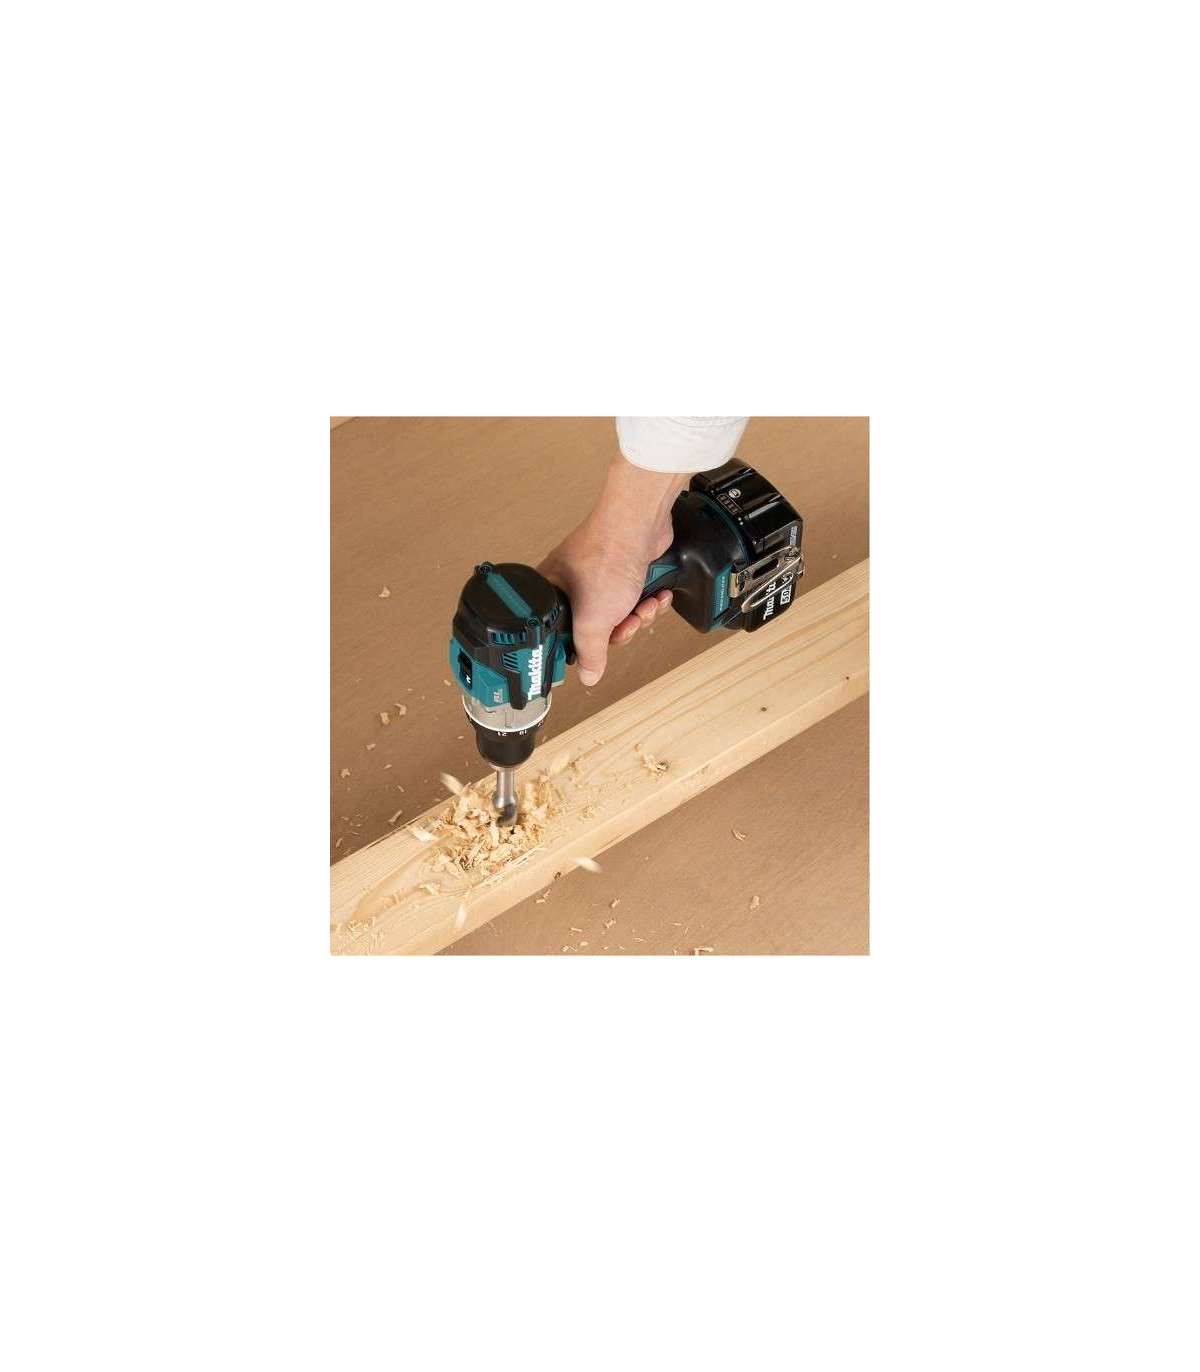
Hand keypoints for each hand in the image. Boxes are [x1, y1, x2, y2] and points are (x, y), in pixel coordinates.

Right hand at [539, 455, 689, 685]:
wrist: (638, 525)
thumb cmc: (606, 559)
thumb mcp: (592, 620)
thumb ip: (589, 652)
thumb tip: (588, 676)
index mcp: (551, 594)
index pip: (559, 634)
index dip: (580, 647)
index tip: (593, 654)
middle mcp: (571, 584)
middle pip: (595, 628)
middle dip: (618, 630)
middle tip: (624, 624)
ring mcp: (599, 576)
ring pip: (619, 615)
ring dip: (638, 616)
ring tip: (644, 605)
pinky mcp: (623, 571)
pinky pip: (634, 599)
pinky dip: (648, 601)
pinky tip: (656, 595)